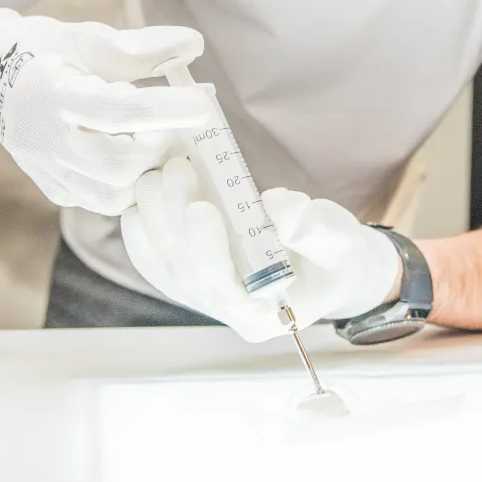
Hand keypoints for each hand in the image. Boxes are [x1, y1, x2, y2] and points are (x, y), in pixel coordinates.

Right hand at [0, 8, 210, 214]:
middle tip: (174, 126)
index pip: (115, 110)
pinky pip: (101, 202)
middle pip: (115, 163)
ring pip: (111, 194)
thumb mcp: (91, 38)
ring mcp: (47, 169)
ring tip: (155, 142)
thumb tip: (196, 44)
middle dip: (157, 147)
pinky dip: (130, 186)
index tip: (202, 103)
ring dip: (146, 171)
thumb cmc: (49, 51)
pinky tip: (137, 158)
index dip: (163, 109)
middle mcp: (45, 139)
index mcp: (53, 94)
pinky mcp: (53, 188)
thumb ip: (144, 46)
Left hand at [120, 157, 400, 340]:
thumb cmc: (338, 254)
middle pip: (184, 271)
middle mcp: (226, 311)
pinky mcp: (192, 275)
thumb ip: (309, 226)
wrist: (331, 264)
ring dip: (154, 214)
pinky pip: (153, 257)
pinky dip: (143, 225)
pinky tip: (143, 192)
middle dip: (174, 217)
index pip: (223, 289)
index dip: (206, 249)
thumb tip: (273, 205)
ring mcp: (204, 296)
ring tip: (162, 168)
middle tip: (178, 167)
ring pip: (162, 262)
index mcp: (264, 314)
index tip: (202, 206)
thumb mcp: (338, 239)